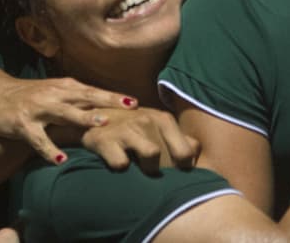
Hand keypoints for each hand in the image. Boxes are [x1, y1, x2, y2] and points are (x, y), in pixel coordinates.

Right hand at [0, 69, 136, 164]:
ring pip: (64, 113)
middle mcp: (53, 95)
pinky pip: (39, 139)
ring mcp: (38, 109)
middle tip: (128, 107)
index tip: (134, 103)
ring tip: (101, 124)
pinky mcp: (23, 125)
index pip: (93, 91)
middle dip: (107, 101)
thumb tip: (106, 108)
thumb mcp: (55, 91)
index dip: (113, 96)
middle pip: (85, 97)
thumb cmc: (30, 95)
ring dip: (83, 117)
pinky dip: (50, 150)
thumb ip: (77, 99)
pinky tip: (61, 160)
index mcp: (64, 87)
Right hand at [81, 106, 200, 174]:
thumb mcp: (157, 127)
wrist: (94, 117)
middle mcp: (147, 121)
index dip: (181, 169)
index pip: (185, 154)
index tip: (172, 172)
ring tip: (138, 168)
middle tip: (153, 172)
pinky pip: (121, 163)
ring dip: (145, 169)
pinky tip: (119, 162)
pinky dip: (121, 167)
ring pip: (151, 155)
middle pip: (169, 158)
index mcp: (164, 119)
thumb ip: (180, 140)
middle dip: (162, 171)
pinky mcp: (104, 140)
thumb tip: (196, 152)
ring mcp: (126, 129)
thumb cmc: (133, 128)